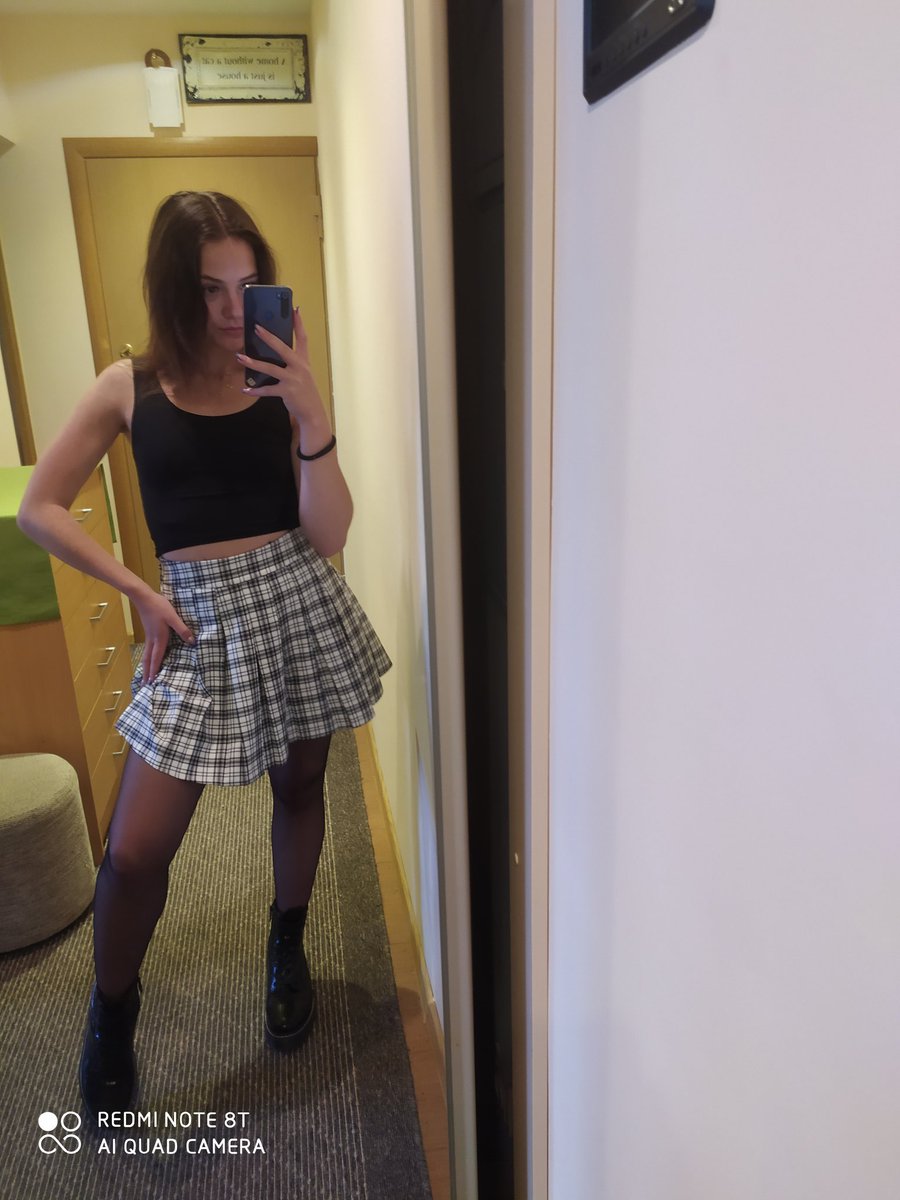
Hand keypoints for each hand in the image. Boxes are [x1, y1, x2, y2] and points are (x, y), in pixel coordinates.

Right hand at [133, 589, 194, 683]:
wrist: (143, 597)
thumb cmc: (159, 606)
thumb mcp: (173, 617)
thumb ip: (183, 629)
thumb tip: (192, 642)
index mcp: (159, 639)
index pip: (157, 658)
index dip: (155, 670)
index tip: (152, 682)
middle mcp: (152, 640)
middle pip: (148, 660)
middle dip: (147, 673)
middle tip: (145, 685)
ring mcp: (149, 636)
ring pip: (146, 655)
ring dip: (146, 666)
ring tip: (145, 676)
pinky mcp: (149, 632)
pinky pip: (147, 649)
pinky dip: (147, 658)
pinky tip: (149, 658)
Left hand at [237, 308, 328, 428]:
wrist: (312, 412)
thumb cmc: (304, 391)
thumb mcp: (302, 374)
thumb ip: (291, 363)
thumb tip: (271, 354)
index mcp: (304, 361)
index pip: (303, 338)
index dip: (299, 323)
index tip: (295, 308)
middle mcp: (300, 367)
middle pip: (283, 348)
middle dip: (269, 337)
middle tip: (256, 327)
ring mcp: (293, 379)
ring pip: (270, 368)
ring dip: (253, 363)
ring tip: (239, 357)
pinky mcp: (287, 392)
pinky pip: (267, 390)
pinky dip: (255, 390)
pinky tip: (245, 389)